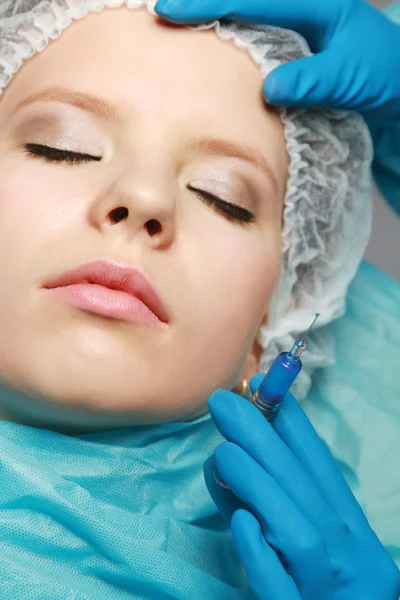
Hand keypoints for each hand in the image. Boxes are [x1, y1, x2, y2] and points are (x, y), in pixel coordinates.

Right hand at [155, 0, 399, 117]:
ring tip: (171, 17)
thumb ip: (314, 81)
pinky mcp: (291, 31)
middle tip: (157, 10)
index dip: (207, 4)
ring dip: (209, 8)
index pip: (251, 0)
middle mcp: (301, 2)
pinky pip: (252, 20)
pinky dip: (225, 21)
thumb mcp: (350, 78)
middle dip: (199, 0)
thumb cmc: (380, 73)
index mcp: (314, 4)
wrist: (398, 76)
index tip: (169, 11)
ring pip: (244, 6)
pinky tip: (206, 32)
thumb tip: (269, 88)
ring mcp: (295, 14)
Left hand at [203, 374, 399, 598]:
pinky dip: (259, 551)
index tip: (260, 383)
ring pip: (293, 527)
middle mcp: (339, 543)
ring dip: (257, 484)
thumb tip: (229, 452)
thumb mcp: (314, 532)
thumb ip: (274, 497)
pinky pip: (277, 582)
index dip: (289, 420)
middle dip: (260, 435)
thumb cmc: (328, 579)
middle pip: (300, 482)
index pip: (317, 461)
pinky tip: (243, 522)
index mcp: (343, 518)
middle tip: (221, 401)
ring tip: (223, 456)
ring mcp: (321, 581)